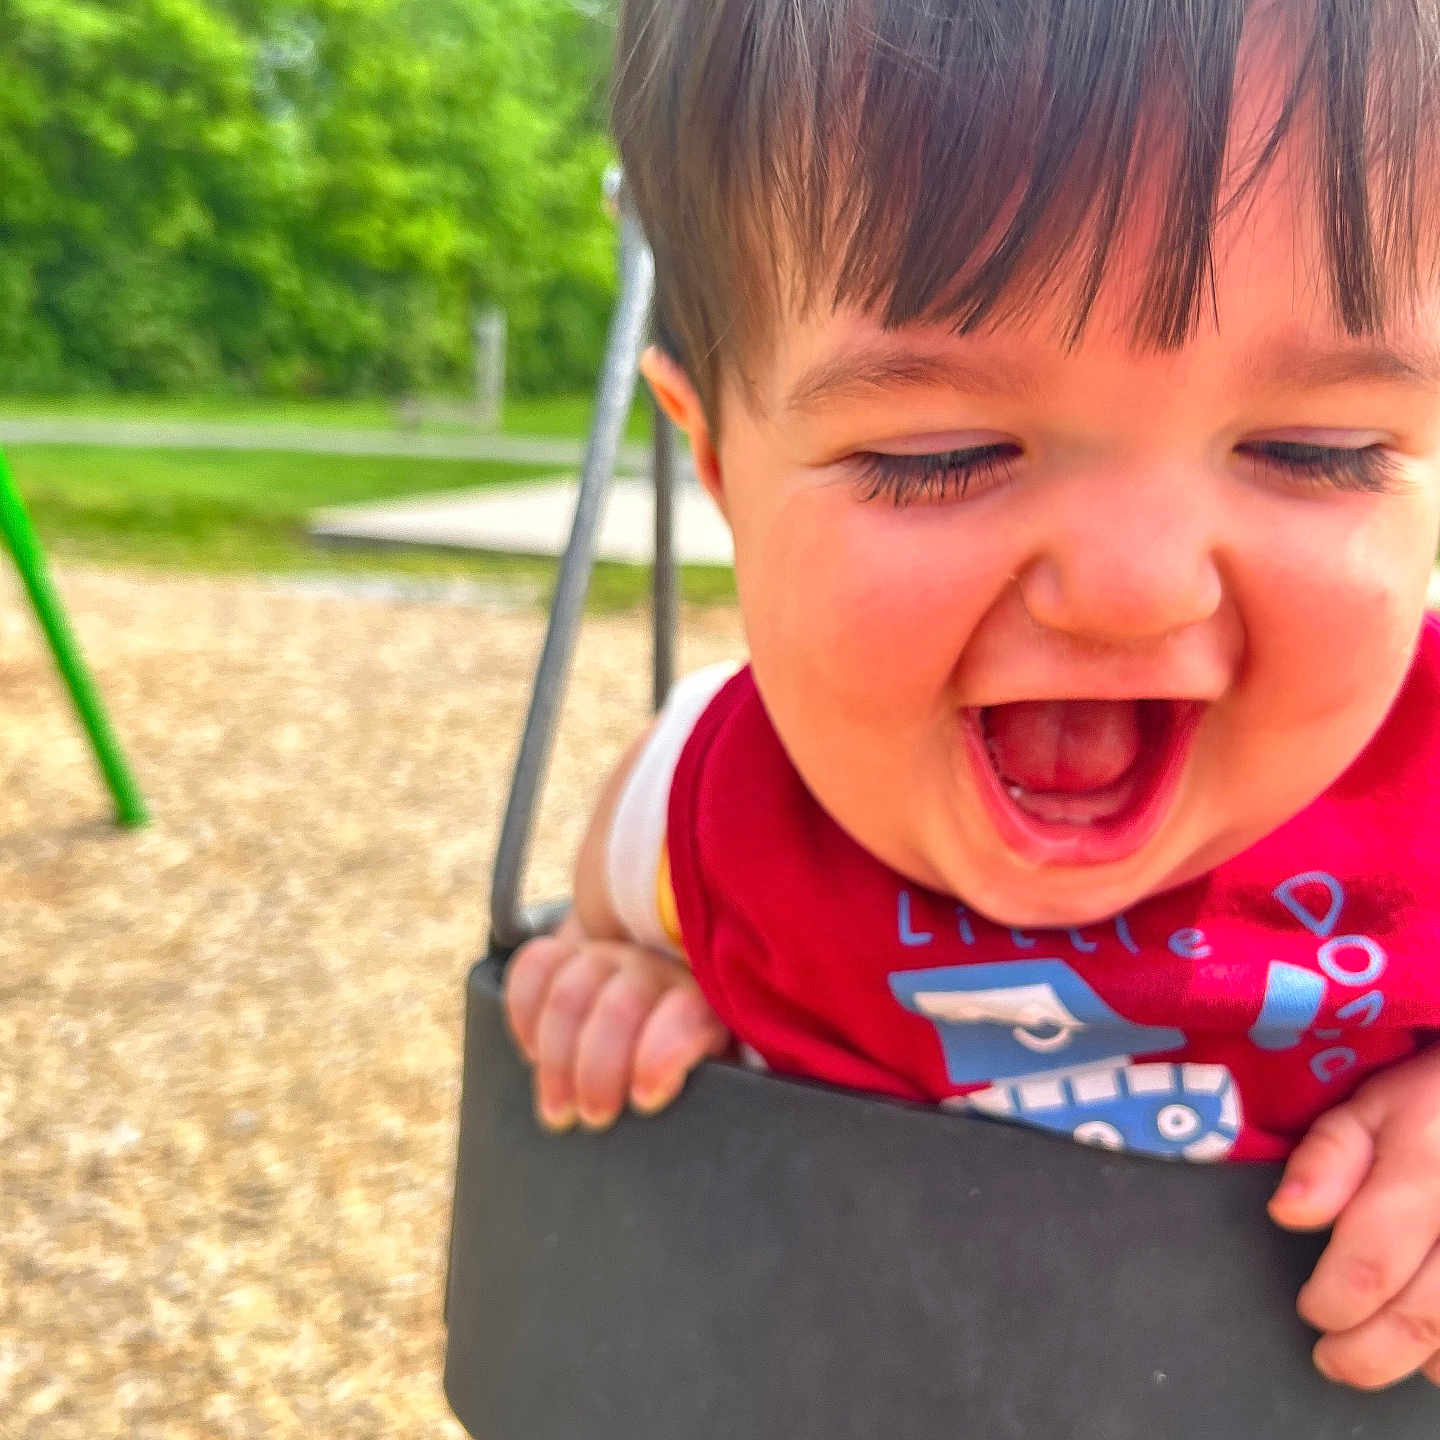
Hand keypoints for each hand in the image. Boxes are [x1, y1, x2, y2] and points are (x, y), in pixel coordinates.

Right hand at [503, 921, 729, 1131]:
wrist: (661, 1025)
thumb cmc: (684, 1075)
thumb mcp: (703, 1089)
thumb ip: (694, 1096)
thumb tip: (666, 1123)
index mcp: (700, 1005)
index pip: (684, 1018)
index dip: (661, 1055)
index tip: (643, 1100)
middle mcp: (656, 971)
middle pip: (618, 1008)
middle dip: (597, 1069)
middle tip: (592, 1117)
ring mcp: (610, 956)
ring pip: (570, 992)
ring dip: (555, 1057)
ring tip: (558, 1107)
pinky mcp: (569, 952)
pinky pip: (536, 964)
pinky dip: (523, 1010)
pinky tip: (531, 1053)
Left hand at [1269, 1045, 1439, 1389]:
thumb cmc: (1434, 1104)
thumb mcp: (1373, 1105)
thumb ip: (1328, 1157)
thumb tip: (1286, 1213)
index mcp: (1426, 1172)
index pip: (1371, 1263)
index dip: (1331, 1301)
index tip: (1311, 1310)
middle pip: (1421, 1318)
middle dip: (1364, 1353)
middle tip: (1331, 1359)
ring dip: (1414, 1360)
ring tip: (1377, 1351)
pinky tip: (1431, 1348)